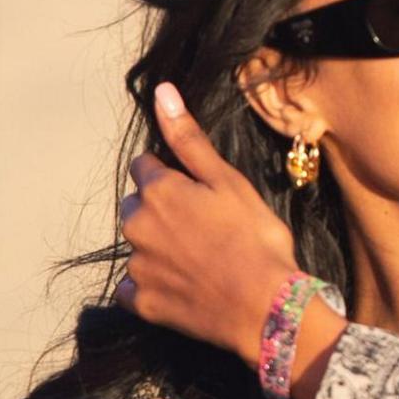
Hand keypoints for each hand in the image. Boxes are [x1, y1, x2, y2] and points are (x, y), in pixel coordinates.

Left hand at [114, 83, 302, 369]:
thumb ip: (188, 139)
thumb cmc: (254, 237)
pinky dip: (153, 284)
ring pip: (139, 246)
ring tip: (200, 258)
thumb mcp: (228, 180)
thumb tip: (161, 91)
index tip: (199, 191)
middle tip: (204, 227)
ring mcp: (136, 267)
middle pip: (137, 206)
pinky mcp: (140, 302)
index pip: (145, 166)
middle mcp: (136, 225)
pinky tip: (184, 285)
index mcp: (158, 191)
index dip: (172, 175)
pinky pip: (135, 287)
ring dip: (159, 247)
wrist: (264, 306)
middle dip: (161, 211)